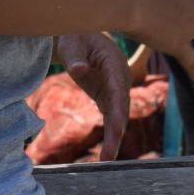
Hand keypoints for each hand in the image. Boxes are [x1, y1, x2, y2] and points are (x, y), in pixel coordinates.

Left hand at [55, 33, 130, 160]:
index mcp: (115, 63)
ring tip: (106, 158)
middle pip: (121, 107)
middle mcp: (121, 78)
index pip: (119, 89)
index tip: (116, 129)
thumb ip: (75, 57)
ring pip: (118, 116)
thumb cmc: (74, 35)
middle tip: (109, 155)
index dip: (118, 109)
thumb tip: (79, 70)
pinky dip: (110, 133)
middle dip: (116, 131)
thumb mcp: (72, 43)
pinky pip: (111, 117)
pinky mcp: (108, 96)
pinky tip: (106, 153)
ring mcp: (116, 88)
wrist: (78, 36)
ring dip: (114, 137)